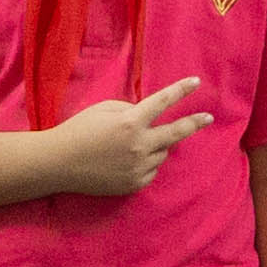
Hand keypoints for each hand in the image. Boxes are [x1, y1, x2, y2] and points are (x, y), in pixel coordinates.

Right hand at [39, 78, 214, 198]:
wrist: (59, 163)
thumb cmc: (79, 130)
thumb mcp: (104, 109)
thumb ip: (130, 110)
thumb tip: (148, 117)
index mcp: (131, 122)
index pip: (163, 102)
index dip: (181, 91)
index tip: (196, 83)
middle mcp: (139, 145)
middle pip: (176, 133)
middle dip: (194, 123)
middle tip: (208, 118)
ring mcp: (138, 167)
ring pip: (161, 152)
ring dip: (155, 145)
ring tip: (129, 144)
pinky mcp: (134, 184)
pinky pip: (152, 170)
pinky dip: (146, 162)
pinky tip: (125, 160)